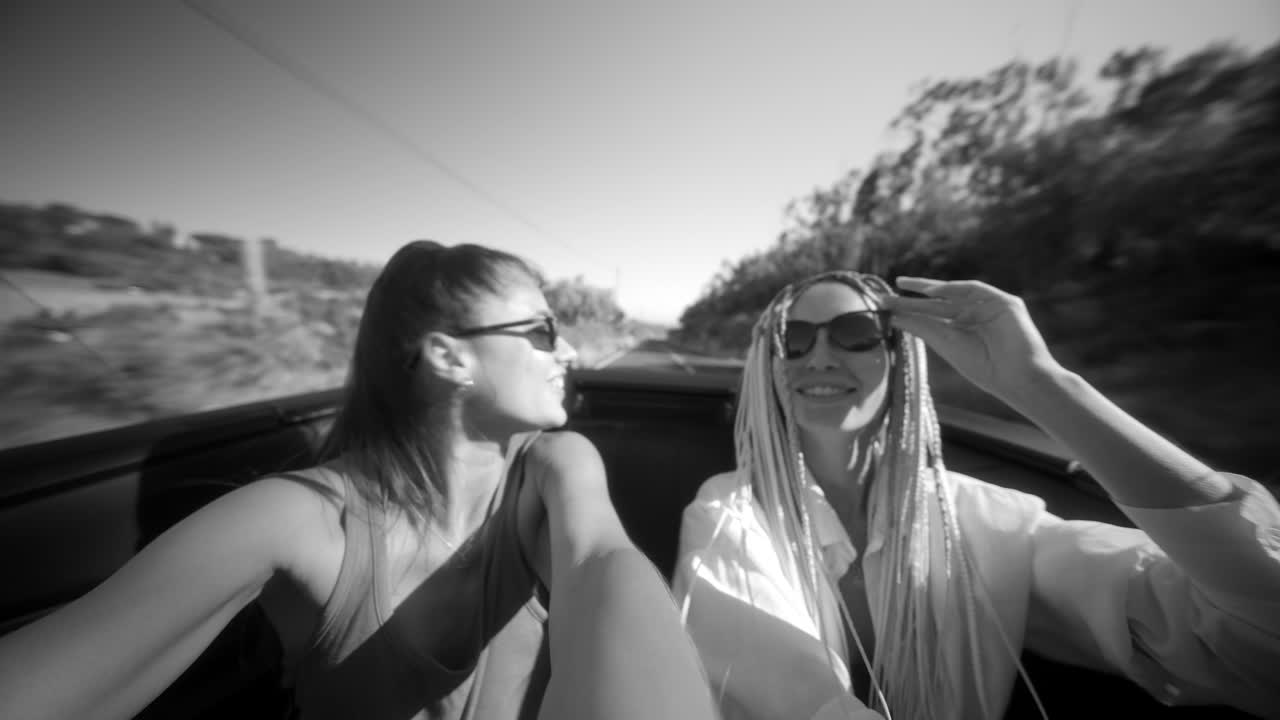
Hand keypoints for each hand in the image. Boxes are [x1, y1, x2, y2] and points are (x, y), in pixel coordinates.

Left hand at [881, 277, 1059, 401]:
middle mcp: (975, 316)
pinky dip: (954, 288)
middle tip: (886, 294)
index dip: (909, 310)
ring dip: (929, 287)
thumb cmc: (983, 368)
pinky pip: (975, 289)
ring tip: (903, 285)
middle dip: (914, 297)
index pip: (932, 316)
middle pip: (939, 302)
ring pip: (954, 293)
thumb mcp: (946, 344)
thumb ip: (922, 328)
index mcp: (962, 330)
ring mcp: (990, 307)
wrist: (1017, 378)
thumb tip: (893, 317)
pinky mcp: (1005, 302)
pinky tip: (931, 290)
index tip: (884, 307)